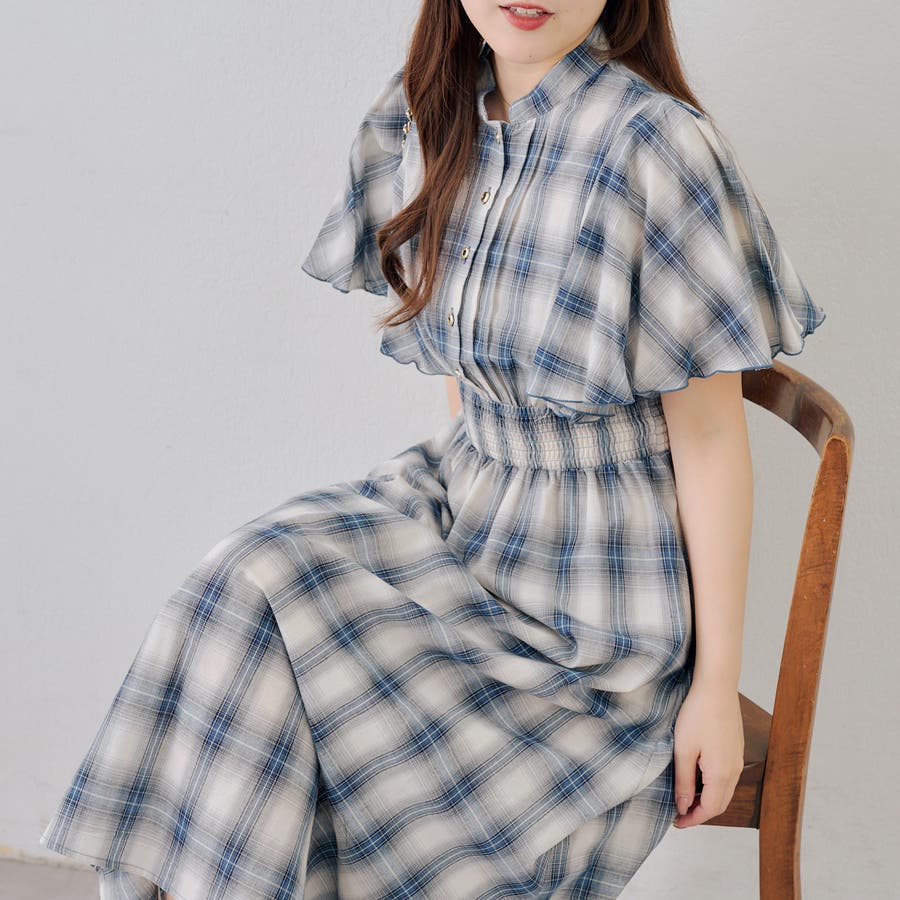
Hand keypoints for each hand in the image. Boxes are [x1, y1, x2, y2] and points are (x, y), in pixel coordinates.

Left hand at [671, 679, 744, 827]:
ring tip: (686, 796)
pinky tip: (697, 777)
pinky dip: (713, 786)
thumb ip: (684, 781)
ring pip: (724, 791)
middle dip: (700, 812)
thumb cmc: (697, 714)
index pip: (710, 809)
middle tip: (679, 812)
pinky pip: (727, 777)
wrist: (717, 687)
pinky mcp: (735, 749)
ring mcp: (737, 759)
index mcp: (722, 774)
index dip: (693, 819)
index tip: (676, 822)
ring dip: (707, 799)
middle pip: (720, 804)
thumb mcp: (683, 748)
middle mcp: (734, 770)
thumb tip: (684, 806)